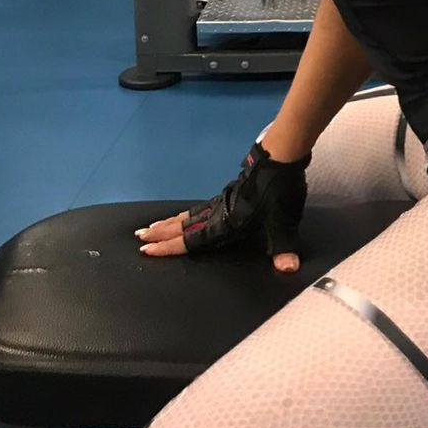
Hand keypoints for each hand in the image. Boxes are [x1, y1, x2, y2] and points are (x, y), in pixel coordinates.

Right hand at [134, 142, 308, 272]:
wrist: (281, 158)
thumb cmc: (279, 193)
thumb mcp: (284, 223)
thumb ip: (283, 248)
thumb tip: (289, 268)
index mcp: (226, 224)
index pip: (192, 240)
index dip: (170, 247)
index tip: (148, 250)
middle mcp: (218, 213)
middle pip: (184, 225)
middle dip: (161, 233)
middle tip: (139, 237)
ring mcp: (222, 201)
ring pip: (190, 214)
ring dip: (170, 222)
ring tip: (152, 226)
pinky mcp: (230, 193)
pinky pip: (201, 207)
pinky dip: (187, 213)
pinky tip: (188, 214)